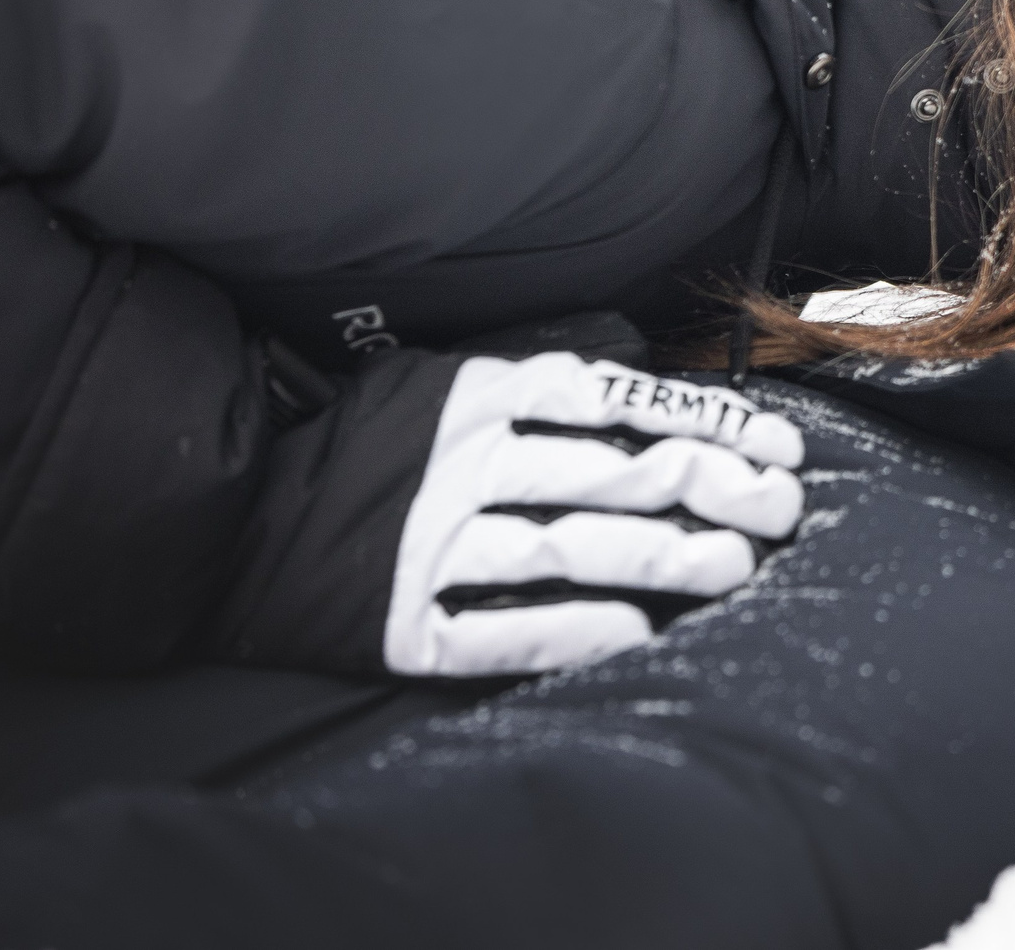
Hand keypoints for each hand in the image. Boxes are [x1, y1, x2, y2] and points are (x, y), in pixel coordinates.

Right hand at [385, 352, 805, 676]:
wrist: (232, 522)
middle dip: (715, 490)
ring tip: (735, 567)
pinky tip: (641, 632)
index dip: (710, 423)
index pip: (622, 401)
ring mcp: (432, 545)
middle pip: (616, 473)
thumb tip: (652, 388)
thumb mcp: (442, 382)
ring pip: (573, 548)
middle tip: (782, 510)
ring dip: (666, 559)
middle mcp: (463, 464)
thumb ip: (536, 386)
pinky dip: (581, 628)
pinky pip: (509, 629)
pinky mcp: (404, 621)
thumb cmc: (363, 449)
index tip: (779, 449)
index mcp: (482, 396)